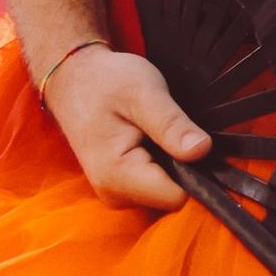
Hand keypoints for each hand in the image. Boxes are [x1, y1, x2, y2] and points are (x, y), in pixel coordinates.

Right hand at [41, 44, 209, 212]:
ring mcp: (116, 193)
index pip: (177, 195)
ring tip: (153, 130)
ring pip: (167, 191)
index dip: (193, 169)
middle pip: (173, 196)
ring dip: (171, 163)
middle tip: (165, 128)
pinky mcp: (121, 187)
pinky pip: (156, 184)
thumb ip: (171, 125)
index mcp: (117, 176)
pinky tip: (148, 140)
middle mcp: (114, 194)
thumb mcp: (143, 93)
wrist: (73, 79)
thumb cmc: (105, 81)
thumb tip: (202, 150)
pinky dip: (161, 163)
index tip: (186, 138)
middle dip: (181, 165)